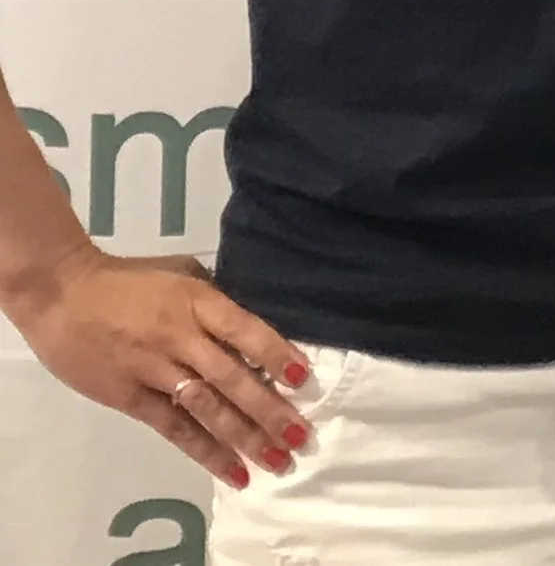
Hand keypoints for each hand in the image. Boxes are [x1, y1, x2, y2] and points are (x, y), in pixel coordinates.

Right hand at [14, 246, 310, 487]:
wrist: (63, 294)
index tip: (303, 378)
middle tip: (301, 436)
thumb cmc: (129, 279)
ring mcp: (154, 370)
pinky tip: (231, 469)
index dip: (274, 354)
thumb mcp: (181, 274)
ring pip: (207, 409)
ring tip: (277, 460)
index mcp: (197, 302)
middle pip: (231, 378)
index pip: (244, 330)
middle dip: (269, 410)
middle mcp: (180, 338)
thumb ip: (214, 301)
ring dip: (244, 437)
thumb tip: (251, 328)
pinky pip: (173, 428)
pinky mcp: (130, 397)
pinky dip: (204, 450)